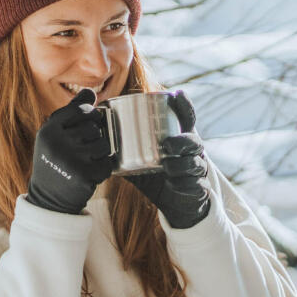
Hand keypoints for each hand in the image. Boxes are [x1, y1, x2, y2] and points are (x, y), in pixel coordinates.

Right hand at [26, 88, 116, 213]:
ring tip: (85, 162)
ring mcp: (71, 160)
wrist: (48, 199)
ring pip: (104, 144)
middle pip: (95, 127)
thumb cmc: (54, 160)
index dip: (90, 116)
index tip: (86, 125)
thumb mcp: (54, 135)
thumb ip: (71, 112)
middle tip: (81, 150)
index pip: (81, 109)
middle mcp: (57, 143)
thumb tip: (90, 91)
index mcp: (48, 130)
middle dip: (94, 137)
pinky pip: (107, 164)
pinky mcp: (84, 176)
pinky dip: (103, 170)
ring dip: (100, 154)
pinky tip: (88, 174)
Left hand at [122, 90, 212, 228]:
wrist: (179, 203)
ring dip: (182, 164)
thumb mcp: (141, 161)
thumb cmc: (159, 176)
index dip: (184, 106)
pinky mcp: (198, 189)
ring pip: (196, 163)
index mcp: (181, 138)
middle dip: (183, 141)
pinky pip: (196, 185)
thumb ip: (125, 151)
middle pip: (194, 141)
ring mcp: (197, 170)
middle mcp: (193, 152)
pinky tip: (174, 184)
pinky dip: (184, 184)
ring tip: (167, 166)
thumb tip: (98, 139)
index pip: (186, 119)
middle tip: (167, 144)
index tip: (177, 94)